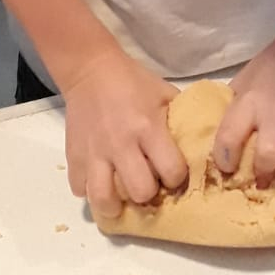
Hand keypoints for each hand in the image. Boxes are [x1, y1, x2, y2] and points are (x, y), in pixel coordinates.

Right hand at [63, 48, 187, 220]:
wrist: (91, 70)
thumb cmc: (133, 82)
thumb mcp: (165, 94)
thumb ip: (181, 121)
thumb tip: (201, 146)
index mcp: (148, 127)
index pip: (171, 171)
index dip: (177, 179)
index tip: (173, 175)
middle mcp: (121, 144)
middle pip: (140, 192)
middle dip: (148, 195)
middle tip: (147, 186)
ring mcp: (94, 152)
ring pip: (103, 199)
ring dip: (116, 204)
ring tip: (121, 198)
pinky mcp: (73, 156)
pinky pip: (80, 189)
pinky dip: (90, 190)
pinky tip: (100, 180)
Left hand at [213, 38, 274, 196]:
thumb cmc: (264, 74)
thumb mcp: (240, 86)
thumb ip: (231, 114)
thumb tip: (215, 149)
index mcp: (248, 102)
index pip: (230, 136)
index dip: (225, 159)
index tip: (227, 170)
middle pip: (269, 153)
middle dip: (263, 175)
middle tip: (261, 184)